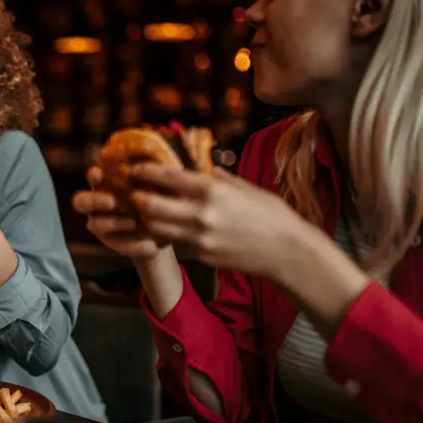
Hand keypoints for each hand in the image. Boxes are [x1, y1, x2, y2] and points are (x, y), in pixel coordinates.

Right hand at [72, 166, 168, 260]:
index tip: (100, 174)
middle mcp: (98, 204)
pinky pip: (116, 245)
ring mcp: (102, 224)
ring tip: (134, 223)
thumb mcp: (162, 183)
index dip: (93, 176)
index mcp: (107, 185)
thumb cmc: (162, 196)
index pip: (93, 177)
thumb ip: (156, 172)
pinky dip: (133, 245)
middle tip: (111, 201)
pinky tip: (150, 246)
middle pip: (80, 201)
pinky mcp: (113, 242)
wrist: (168, 228)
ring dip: (113, 223)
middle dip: (93, 200)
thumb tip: (160, 156)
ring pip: (94, 224)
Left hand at [131, 164, 309, 277]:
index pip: (166, 177)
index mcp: (211, 191)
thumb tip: (198, 167)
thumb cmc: (271, 214)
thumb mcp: (244, 186)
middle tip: (134, 192)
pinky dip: (169, 234)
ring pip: (157, 228)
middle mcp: (200, 214)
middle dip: (139, 198)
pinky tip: (170, 227)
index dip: (146, 171)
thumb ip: (217, 177)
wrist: (288, 252)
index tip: (135, 168)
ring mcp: (199, 238)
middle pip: (150, 206)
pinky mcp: (201, 255)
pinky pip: (177, 242)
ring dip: (149, 218)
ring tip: (147, 210)